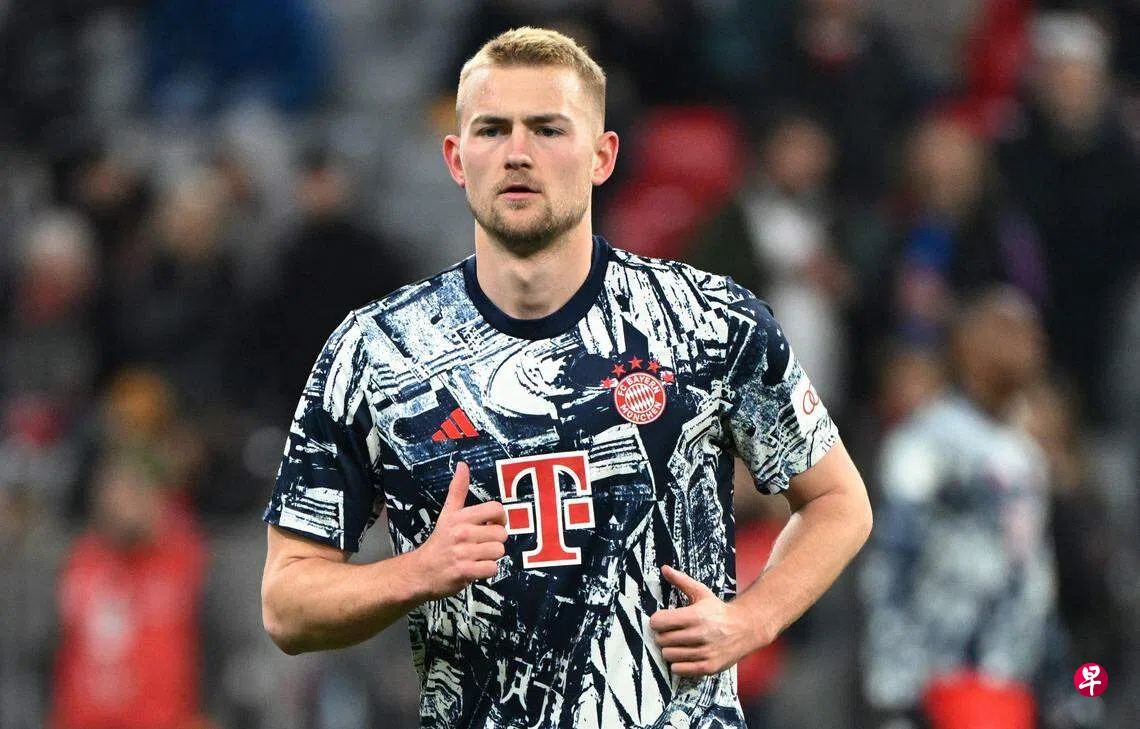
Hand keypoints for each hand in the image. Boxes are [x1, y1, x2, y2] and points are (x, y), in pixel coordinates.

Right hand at [415, 462, 507, 599]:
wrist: (422, 571)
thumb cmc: (440, 540)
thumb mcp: (447, 513)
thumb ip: (457, 489)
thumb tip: (463, 464)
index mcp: (461, 517)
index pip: (496, 509)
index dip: (500, 518)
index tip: (491, 524)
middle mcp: (462, 533)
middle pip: (501, 533)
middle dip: (494, 541)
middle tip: (480, 544)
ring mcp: (463, 553)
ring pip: (499, 551)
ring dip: (491, 556)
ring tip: (477, 556)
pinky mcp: (465, 571)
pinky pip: (492, 569)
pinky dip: (487, 570)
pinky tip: (476, 567)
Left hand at [648, 565, 758, 676]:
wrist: (746, 628)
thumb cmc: (719, 610)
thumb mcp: (701, 592)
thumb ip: (681, 581)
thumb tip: (664, 568)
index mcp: (695, 615)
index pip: (659, 622)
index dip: (658, 621)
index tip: (663, 620)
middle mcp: (700, 634)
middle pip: (661, 640)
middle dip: (663, 635)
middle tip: (672, 632)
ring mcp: (705, 652)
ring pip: (668, 655)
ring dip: (670, 650)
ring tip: (679, 643)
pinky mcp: (709, 667)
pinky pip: (679, 669)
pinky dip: (678, 663)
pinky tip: (685, 654)